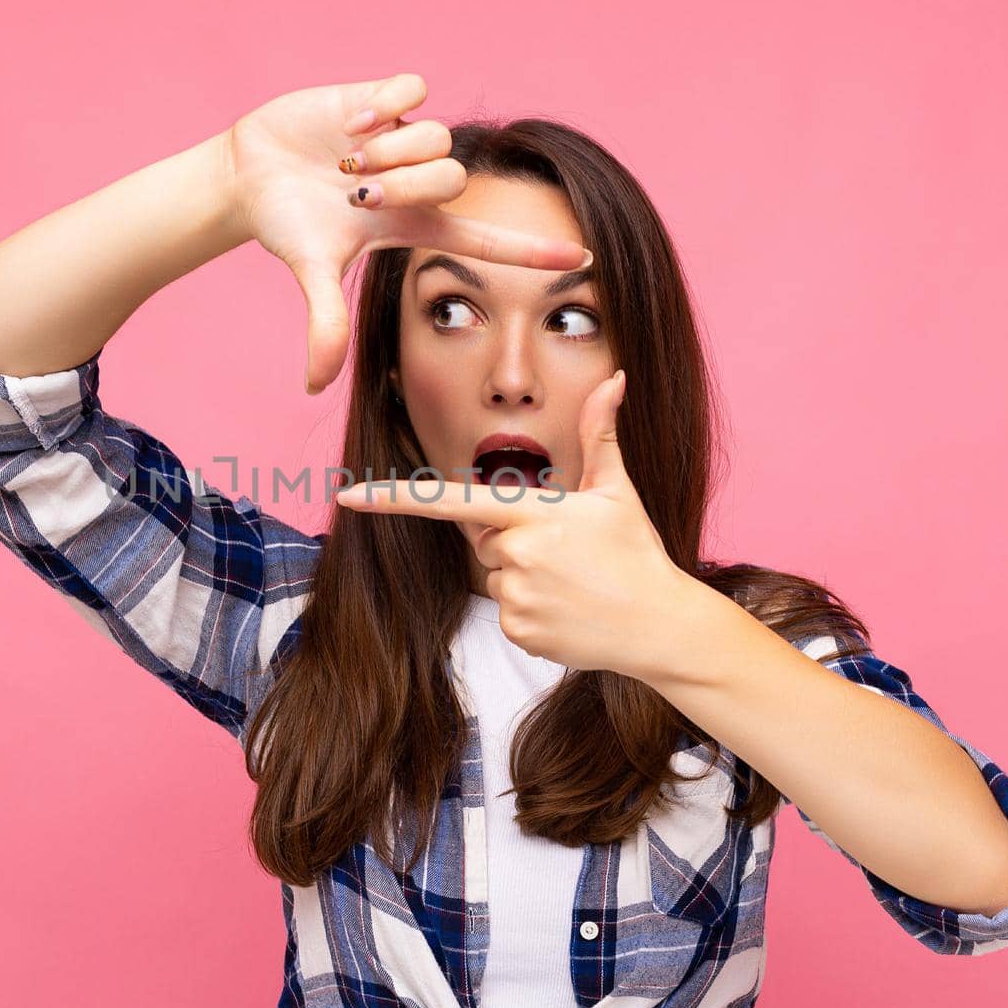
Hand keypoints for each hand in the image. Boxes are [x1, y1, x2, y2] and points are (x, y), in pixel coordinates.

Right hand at [224, 72, 591, 394]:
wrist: (251, 174)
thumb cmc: (288, 225)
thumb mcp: (311, 271)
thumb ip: (325, 323)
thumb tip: (314, 387)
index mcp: (414, 225)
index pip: (486, 240)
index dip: (533, 251)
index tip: (583, 259)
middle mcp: (418, 182)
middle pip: (453, 179)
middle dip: (405, 185)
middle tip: (357, 192)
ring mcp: (404, 139)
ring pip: (437, 136)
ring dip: (390, 151)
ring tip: (346, 160)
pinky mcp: (385, 99)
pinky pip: (413, 91)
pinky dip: (384, 108)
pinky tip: (350, 125)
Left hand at [333, 369, 703, 679]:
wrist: (661, 624)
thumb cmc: (637, 551)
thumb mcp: (617, 490)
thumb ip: (601, 433)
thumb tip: (616, 378)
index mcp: (534, 511)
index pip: (450, 501)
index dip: (393, 499)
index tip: (346, 497)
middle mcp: (516, 552)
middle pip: (483, 537)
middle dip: (513, 539)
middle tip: (566, 552)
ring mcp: (515, 595)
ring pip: (494, 574)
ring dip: (523, 575)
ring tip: (572, 582)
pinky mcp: (518, 630)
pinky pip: (505, 610)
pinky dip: (530, 610)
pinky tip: (568, 610)